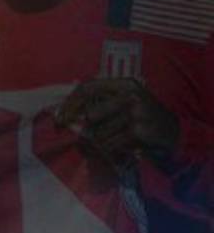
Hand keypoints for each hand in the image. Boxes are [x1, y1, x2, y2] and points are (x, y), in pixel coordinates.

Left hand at [54, 78, 180, 164]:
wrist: (173, 133)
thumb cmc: (141, 117)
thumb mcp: (124, 101)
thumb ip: (100, 101)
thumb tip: (65, 112)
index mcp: (124, 83)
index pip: (88, 88)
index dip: (71, 102)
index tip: (59, 116)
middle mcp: (130, 94)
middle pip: (92, 114)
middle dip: (87, 129)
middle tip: (86, 137)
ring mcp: (136, 112)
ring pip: (100, 132)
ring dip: (101, 142)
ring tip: (113, 141)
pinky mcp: (139, 130)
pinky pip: (111, 144)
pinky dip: (110, 149)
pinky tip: (120, 147)